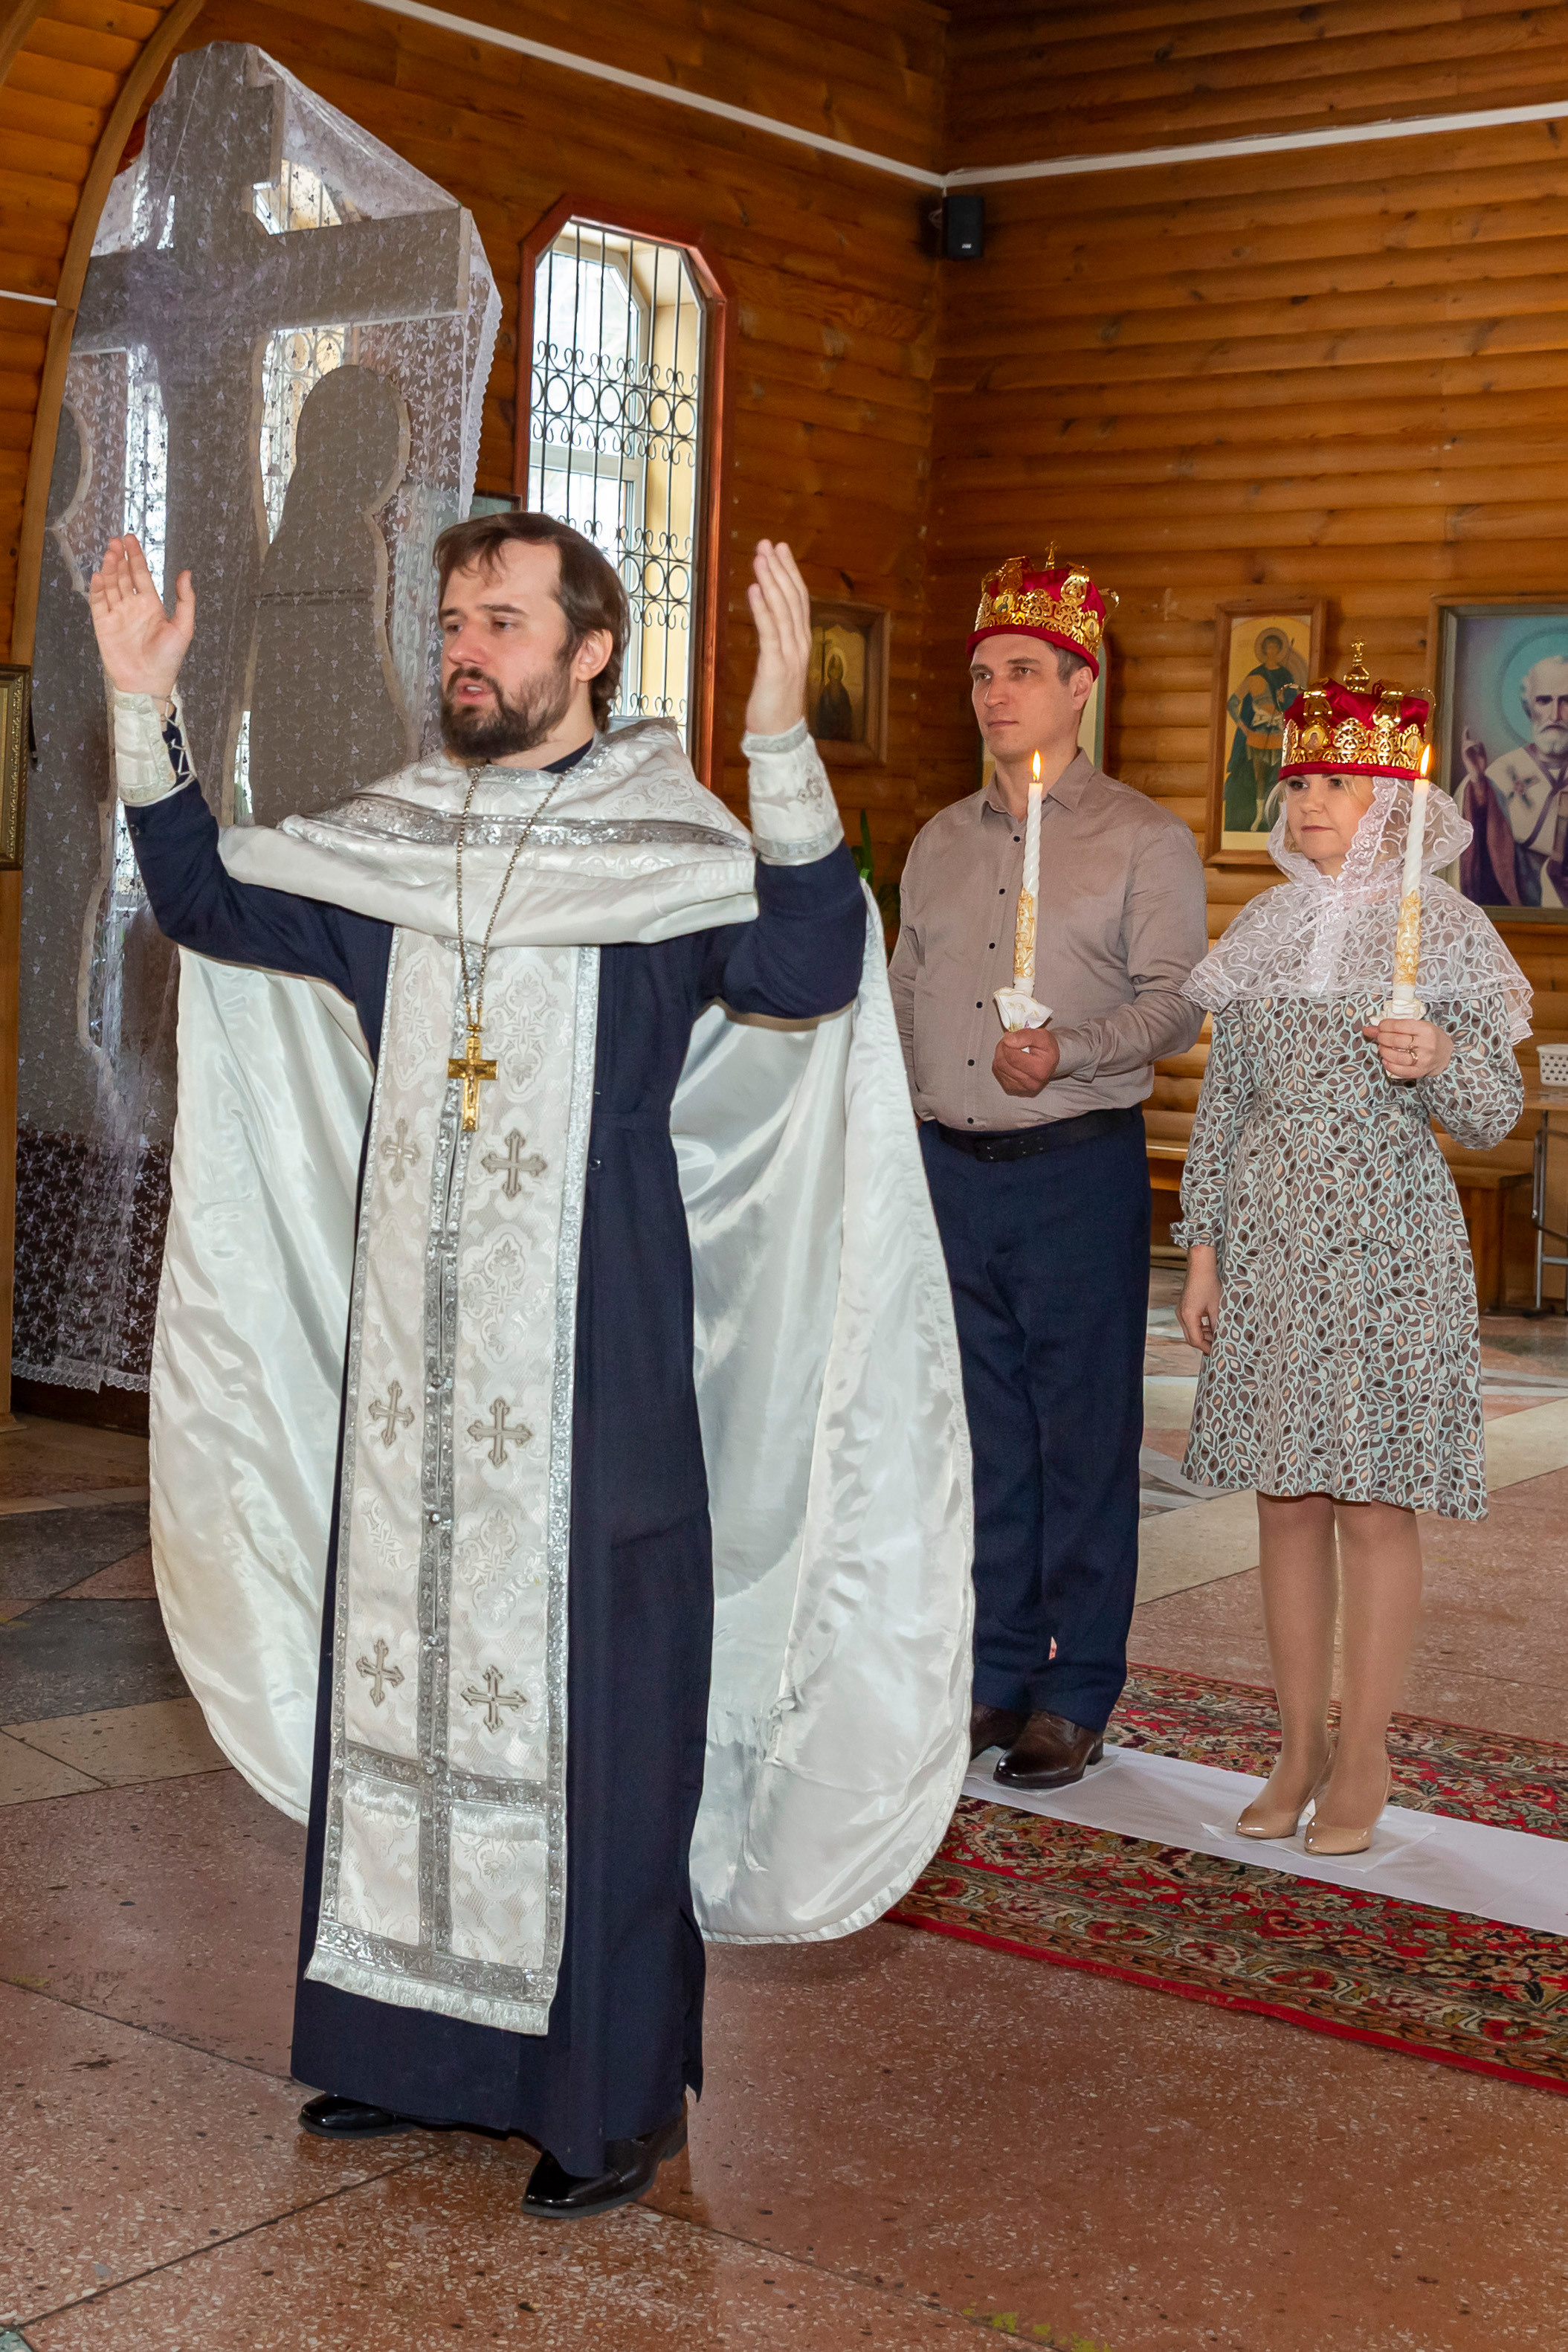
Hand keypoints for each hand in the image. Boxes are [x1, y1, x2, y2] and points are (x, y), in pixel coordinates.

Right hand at [88, 534, 193, 698]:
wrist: (148, 684)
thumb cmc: (168, 659)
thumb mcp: (183, 628)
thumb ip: (185, 600)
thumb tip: (186, 572)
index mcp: (151, 605)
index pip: (141, 575)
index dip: (136, 557)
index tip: (130, 538)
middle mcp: (132, 606)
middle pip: (123, 576)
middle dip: (119, 558)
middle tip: (116, 541)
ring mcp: (117, 614)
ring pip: (110, 585)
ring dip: (109, 568)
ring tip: (109, 552)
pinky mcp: (103, 625)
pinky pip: (98, 603)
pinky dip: (97, 589)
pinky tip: (98, 575)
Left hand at [744, 540, 810, 736]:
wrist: (781, 736)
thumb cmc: (777, 704)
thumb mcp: (779, 667)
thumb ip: (777, 643)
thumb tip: (768, 621)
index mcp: (801, 642)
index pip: (798, 600)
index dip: (789, 572)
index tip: (780, 549)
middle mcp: (800, 644)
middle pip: (793, 598)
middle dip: (780, 568)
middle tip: (768, 543)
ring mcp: (790, 655)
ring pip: (782, 610)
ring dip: (771, 581)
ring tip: (761, 558)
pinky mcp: (775, 667)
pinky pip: (770, 632)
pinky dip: (762, 609)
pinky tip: (754, 589)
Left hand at [993, 1027, 1060, 1096]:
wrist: (1049, 1061)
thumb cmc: (1047, 1050)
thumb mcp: (1042, 1036)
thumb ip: (1025, 1035)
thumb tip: (1008, 1040)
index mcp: (1040, 1071)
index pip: (1012, 1057)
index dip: (1008, 1043)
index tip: (1012, 1036)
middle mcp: (1031, 1083)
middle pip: (1003, 1063)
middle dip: (1003, 1048)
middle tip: (1010, 1041)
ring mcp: (1020, 1088)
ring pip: (998, 1067)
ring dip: (1000, 1054)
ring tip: (1010, 1049)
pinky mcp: (1011, 1089)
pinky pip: (997, 1072)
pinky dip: (1000, 1062)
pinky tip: (1009, 1059)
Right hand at [1179, 1244, 1221, 1355]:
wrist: (1200, 1267)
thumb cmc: (1210, 1284)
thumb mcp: (1217, 1307)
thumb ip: (1218, 1325)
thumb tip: (1222, 1339)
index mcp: (1189, 1316)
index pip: (1196, 1340)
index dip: (1207, 1348)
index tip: (1218, 1351)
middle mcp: (1181, 1315)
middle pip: (1191, 1338)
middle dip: (1204, 1343)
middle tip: (1219, 1346)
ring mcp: (1180, 1311)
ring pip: (1190, 1331)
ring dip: (1203, 1336)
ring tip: (1217, 1335)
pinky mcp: (1183, 1307)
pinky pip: (1190, 1323)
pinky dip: (1200, 1327)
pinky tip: (1211, 1326)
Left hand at [1363, 1017, 1451, 1082]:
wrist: (1445, 1053)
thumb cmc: (1428, 1037)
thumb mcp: (1416, 1026)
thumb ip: (1393, 1026)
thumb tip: (1368, 1028)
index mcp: (1426, 1029)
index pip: (1400, 1025)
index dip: (1385, 1025)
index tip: (1380, 1026)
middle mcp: (1427, 1044)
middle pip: (1397, 1040)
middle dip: (1382, 1038)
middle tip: (1380, 1037)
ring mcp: (1424, 1059)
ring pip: (1397, 1056)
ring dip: (1384, 1051)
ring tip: (1382, 1048)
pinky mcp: (1420, 1071)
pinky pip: (1401, 1071)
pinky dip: (1389, 1066)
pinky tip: (1386, 1060)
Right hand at [1461, 726, 1487, 781]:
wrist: (1479, 774)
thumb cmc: (1481, 765)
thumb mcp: (1483, 754)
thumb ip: (1481, 747)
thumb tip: (1478, 741)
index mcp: (1470, 750)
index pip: (1466, 740)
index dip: (1466, 733)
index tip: (1466, 726)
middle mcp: (1466, 751)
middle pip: (1464, 740)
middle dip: (1465, 734)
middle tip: (1467, 727)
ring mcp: (1465, 754)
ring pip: (1465, 744)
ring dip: (1470, 741)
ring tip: (1475, 743)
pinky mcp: (1465, 757)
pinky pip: (1465, 749)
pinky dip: (1469, 745)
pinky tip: (1474, 744)